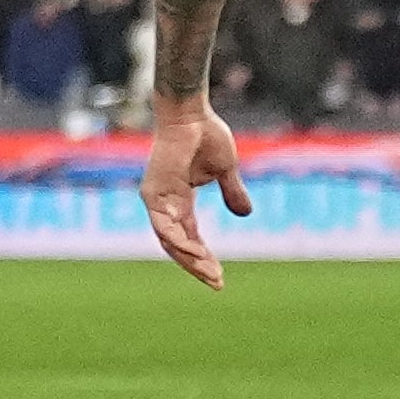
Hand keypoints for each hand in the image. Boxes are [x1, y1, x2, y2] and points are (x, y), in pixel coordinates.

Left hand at [134, 92, 254, 289]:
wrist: (192, 115)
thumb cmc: (205, 136)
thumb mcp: (225, 171)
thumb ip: (231, 192)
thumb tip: (245, 214)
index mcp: (179, 201)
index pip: (188, 237)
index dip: (203, 257)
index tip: (219, 277)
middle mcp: (165, 204)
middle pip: (177, 245)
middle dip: (197, 266)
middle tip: (217, 283)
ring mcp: (157, 199)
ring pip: (169, 240)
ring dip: (189, 259)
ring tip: (210, 274)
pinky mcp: (154, 192)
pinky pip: (164, 225)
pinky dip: (178, 241)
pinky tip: (195, 253)